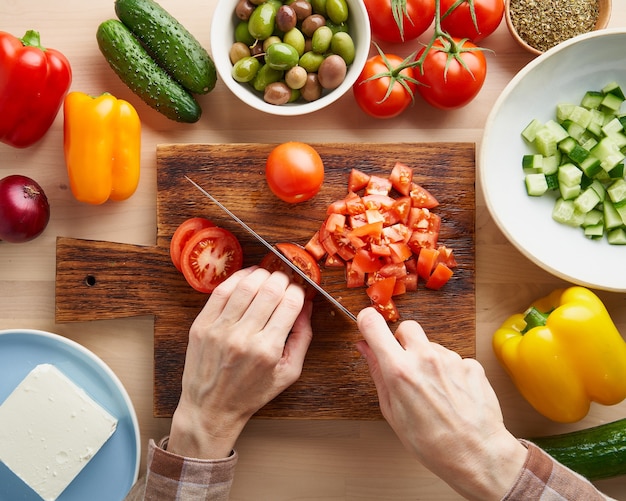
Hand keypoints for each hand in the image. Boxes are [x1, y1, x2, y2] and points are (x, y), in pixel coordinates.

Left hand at [168, 267, 312, 459]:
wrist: (211, 409)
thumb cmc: (251, 393)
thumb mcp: (288, 373)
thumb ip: (303, 338)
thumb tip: (306, 305)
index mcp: (268, 350)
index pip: (290, 303)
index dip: (298, 291)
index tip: (299, 291)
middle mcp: (243, 337)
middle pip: (270, 290)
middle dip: (283, 280)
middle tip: (285, 281)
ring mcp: (220, 330)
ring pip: (246, 285)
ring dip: (262, 275)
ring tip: (268, 276)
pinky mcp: (202, 325)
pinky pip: (221, 291)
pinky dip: (238, 278)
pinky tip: (248, 277)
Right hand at [356, 307, 526, 500]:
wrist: (477, 455)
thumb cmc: (432, 444)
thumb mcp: (392, 412)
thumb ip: (377, 373)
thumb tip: (365, 348)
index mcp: (399, 370)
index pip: (374, 325)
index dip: (367, 321)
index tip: (367, 325)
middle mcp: (425, 358)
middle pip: (406, 327)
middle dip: (402, 341)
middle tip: (405, 366)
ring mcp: (451, 359)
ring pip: (431, 345)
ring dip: (428, 360)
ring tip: (433, 392)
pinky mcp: (471, 364)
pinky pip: (454, 359)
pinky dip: (450, 372)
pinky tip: (452, 395)